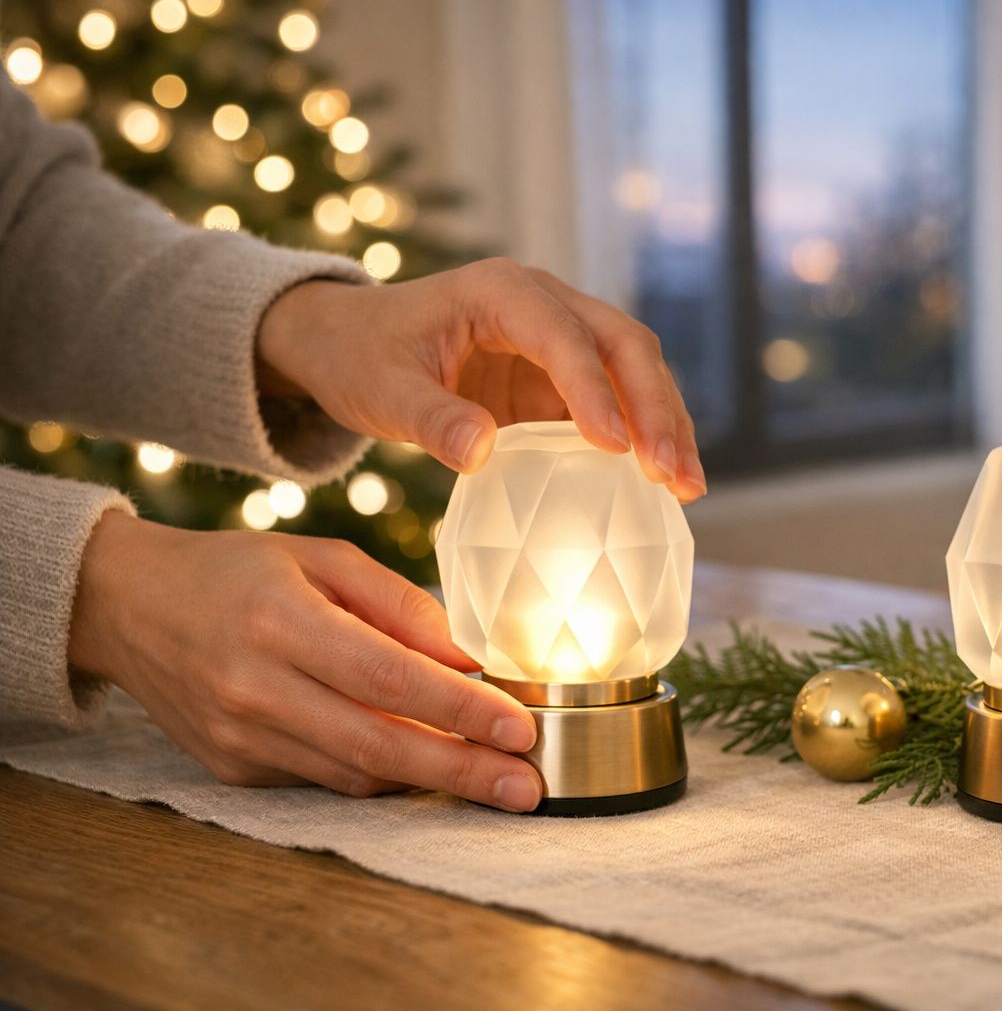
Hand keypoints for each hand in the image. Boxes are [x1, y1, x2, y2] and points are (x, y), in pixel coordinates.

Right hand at [68, 512, 543, 810]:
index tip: (520, 730)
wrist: (128, 606)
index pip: (388, 679)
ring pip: (356, 774)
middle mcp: (255, 689)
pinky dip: (381, 774)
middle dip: (462, 772)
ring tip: (495, 779)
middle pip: (378, 745)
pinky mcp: (232, 770)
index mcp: (281, 623)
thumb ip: (400, 605)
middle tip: (528, 788)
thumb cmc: (239, 571)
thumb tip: (473, 659)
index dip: (459, 710)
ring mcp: (239, 738)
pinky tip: (425, 764)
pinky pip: (327, 780)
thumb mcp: (322, 556)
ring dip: (431, 781)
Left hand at [256, 258, 705, 500]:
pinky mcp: (564, 378)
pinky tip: (664, 486)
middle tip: (671, 475)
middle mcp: (545, 303)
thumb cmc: (362, 357)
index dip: (594, 389)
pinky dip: (645, 439)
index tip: (614, 449)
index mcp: (501, 291)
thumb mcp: (379, 390)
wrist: (350, 343)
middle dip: (654, 409)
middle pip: (623, 345)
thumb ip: (429, 419)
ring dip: (666, 426)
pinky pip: (620, 402)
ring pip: (636, 370)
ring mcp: (562, 338)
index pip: (565, 336)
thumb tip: (482, 453)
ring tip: (686, 488)